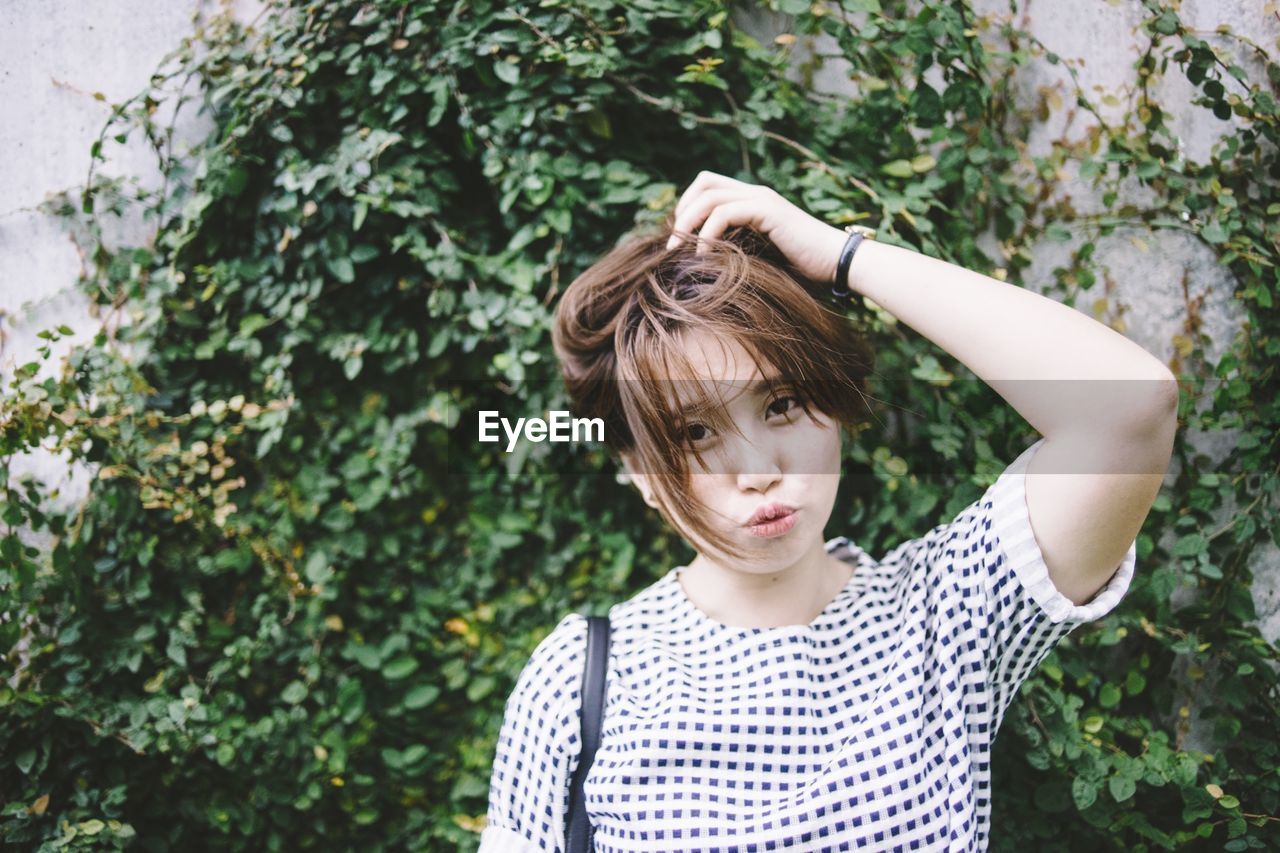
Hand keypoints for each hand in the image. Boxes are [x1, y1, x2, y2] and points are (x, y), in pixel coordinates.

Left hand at [664, 170, 849, 285]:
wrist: (837, 263)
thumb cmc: (803, 268)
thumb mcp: (760, 256)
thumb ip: (736, 249)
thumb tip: (700, 264)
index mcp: (752, 200)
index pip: (707, 186)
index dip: (687, 207)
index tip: (678, 238)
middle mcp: (755, 193)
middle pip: (703, 183)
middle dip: (681, 211)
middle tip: (670, 243)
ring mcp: (762, 199)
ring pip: (709, 196)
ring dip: (686, 223)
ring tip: (677, 251)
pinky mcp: (768, 210)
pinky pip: (725, 213)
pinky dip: (707, 233)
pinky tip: (702, 256)